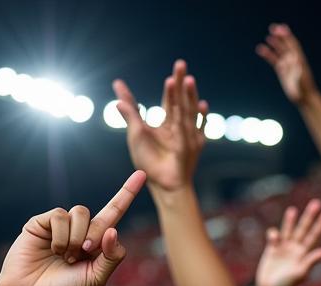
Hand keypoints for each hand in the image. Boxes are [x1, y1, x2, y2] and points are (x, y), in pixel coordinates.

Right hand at [0, 170, 144, 285]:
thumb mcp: (95, 279)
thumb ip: (111, 258)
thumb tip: (114, 230)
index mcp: (95, 243)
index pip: (114, 214)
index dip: (126, 194)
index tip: (142, 174)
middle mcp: (79, 230)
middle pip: (100, 218)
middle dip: (95, 238)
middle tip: (81, 255)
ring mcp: (60, 225)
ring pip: (80, 212)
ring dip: (76, 238)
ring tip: (64, 256)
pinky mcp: (41, 222)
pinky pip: (60, 216)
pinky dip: (60, 236)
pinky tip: (52, 249)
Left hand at [114, 61, 205, 192]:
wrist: (161, 185)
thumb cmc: (148, 162)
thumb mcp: (136, 133)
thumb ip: (130, 111)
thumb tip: (118, 87)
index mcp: (168, 123)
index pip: (169, 100)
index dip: (170, 87)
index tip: (171, 75)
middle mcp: (180, 127)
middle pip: (181, 101)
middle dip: (181, 84)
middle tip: (181, 64)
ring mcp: (187, 136)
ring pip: (189, 112)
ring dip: (189, 96)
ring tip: (188, 80)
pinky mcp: (191, 147)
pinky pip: (196, 131)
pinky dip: (199, 119)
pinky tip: (202, 106)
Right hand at [255, 200, 320, 285]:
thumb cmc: (287, 285)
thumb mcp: (301, 273)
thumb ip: (312, 261)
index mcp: (304, 253)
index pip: (314, 235)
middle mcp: (296, 249)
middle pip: (303, 229)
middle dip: (309, 216)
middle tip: (316, 203)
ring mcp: (284, 249)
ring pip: (288, 230)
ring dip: (290, 220)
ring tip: (293, 210)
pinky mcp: (272, 250)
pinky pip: (274, 237)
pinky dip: (273, 234)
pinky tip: (273, 239)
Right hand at [256, 24, 316, 104]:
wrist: (303, 97)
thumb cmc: (304, 89)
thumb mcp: (301, 79)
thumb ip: (298, 69)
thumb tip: (295, 60)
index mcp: (298, 58)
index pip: (292, 43)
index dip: (287, 35)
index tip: (280, 29)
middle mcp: (292, 59)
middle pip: (285, 44)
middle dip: (279, 36)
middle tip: (272, 28)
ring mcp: (286, 64)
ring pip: (278, 51)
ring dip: (273, 43)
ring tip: (267, 38)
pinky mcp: (281, 70)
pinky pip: (273, 59)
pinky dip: (267, 54)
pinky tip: (261, 49)